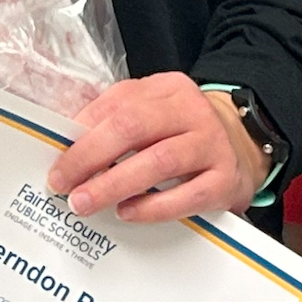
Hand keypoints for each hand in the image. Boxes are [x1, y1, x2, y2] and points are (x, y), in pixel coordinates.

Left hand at [46, 73, 264, 224]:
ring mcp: (211, 144)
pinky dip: (152, 207)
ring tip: (85, 201)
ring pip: (159, 161)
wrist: (243, 144)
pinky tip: (127, 213)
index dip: (83, 133)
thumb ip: (115, 118)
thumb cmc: (184, 130)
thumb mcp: (153, 109)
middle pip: (134, 127)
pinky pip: (187, 196)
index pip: (118, 104)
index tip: (58, 159)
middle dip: (91, 157)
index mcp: (167, 88)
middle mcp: (191, 111)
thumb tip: (68, 142)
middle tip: (63, 183)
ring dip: (115, 183)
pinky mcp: (225, 180)